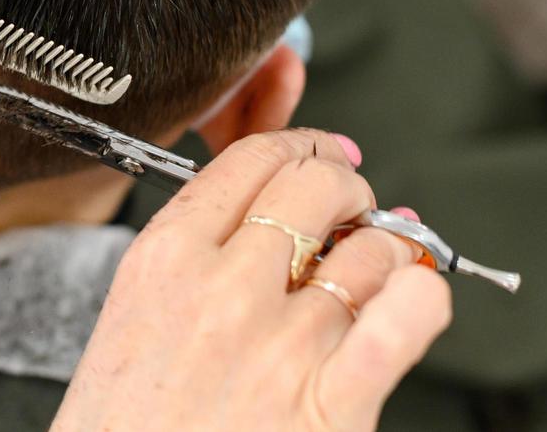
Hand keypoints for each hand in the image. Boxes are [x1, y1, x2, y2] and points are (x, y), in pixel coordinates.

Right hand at [52, 129, 451, 431]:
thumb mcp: (130, 313)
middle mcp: (223, 289)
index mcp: (163, 259)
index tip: (319, 152)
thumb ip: (193, 258)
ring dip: (385, 245)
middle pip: (314, 185)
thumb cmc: (124, 426)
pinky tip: (411, 296)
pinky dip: (422, 294)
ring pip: (369, 248)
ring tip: (377, 262)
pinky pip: (406, 317)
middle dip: (347, 184)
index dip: (301, 144)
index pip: (250, 160)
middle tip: (352, 204)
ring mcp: (281, 342)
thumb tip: (281, 215)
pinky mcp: (332, 402)